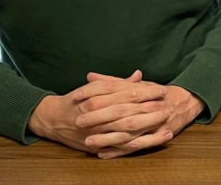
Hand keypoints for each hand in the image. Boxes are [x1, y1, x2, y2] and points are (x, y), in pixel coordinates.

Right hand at [28, 70, 155, 152]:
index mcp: (97, 97)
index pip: (126, 93)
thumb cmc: (76, 100)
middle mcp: (97, 114)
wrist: (53, 119)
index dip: (145, 92)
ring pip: (126, 129)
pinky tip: (158, 138)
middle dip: (149, 108)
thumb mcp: (94, 87)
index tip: (161, 90)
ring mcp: (98, 131)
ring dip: (148, 125)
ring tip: (165, 119)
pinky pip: (123, 146)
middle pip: (128, 111)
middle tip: (167, 104)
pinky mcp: (99, 145)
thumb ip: (117, 82)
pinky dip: (141, 143)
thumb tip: (138, 75)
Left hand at [75, 72, 205, 158]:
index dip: (98, 95)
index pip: (117, 92)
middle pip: (122, 113)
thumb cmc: (155, 94)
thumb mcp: (136, 84)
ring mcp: (153, 123)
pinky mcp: (156, 137)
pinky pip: (136, 146)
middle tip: (80, 120)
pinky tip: (102, 153)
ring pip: (128, 132)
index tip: (79, 98)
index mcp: (141, 91)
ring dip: (107, 138)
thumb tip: (90, 75)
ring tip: (88, 141)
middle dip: (100, 117)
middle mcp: (148, 106)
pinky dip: (119, 151)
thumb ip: (112, 82)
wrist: (184, 102)